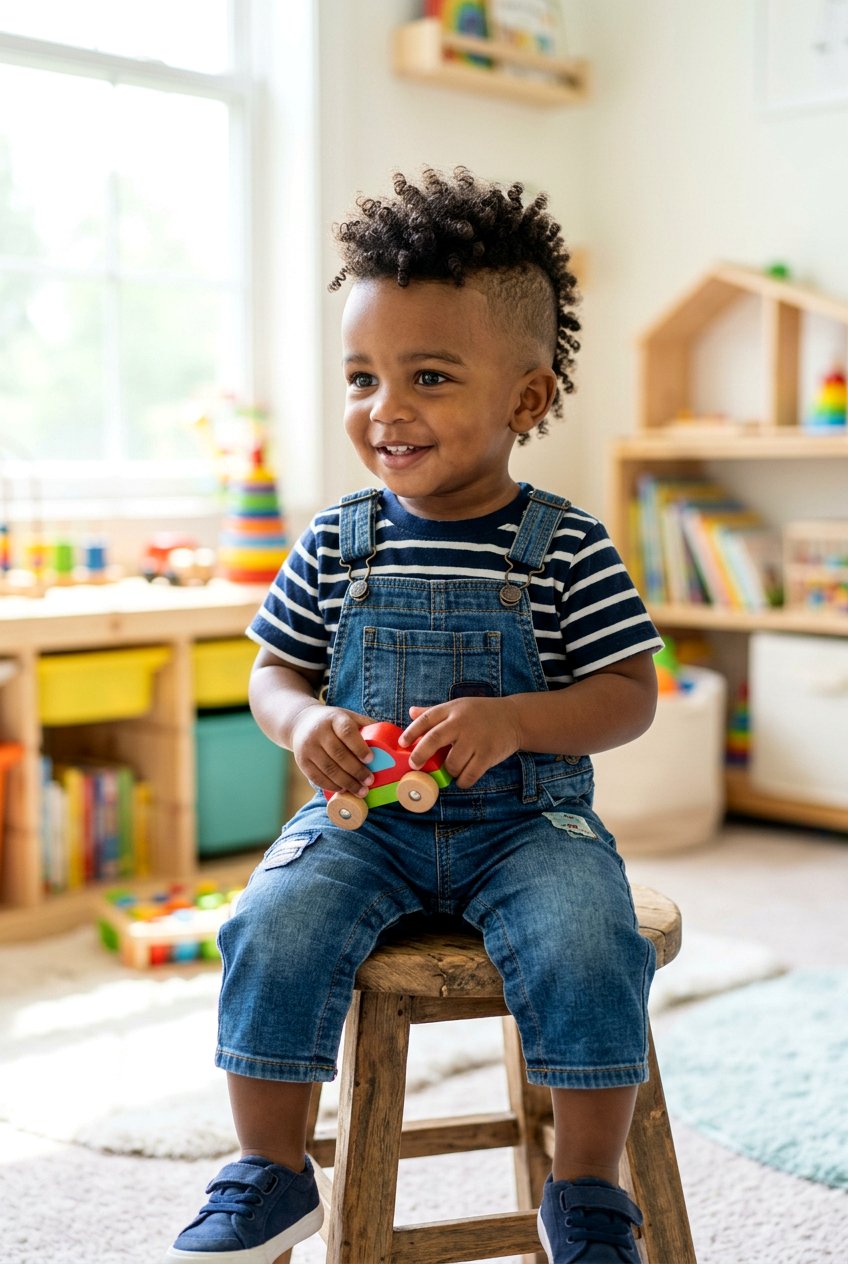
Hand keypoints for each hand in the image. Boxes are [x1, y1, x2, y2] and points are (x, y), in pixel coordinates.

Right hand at [290, 704, 375, 795]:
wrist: (301, 722)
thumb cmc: (333, 722)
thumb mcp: (348, 716)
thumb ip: (365, 725)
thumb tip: (391, 739)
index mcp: (334, 718)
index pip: (346, 732)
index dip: (359, 747)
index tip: (370, 759)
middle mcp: (319, 732)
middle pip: (339, 754)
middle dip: (356, 771)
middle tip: (370, 781)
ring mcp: (308, 747)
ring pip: (329, 769)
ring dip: (347, 782)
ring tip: (361, 791)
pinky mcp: (302, 761)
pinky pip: (317, 777)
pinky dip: (332, 785)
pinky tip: (344, 790)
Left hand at [400, 697, 522, 788]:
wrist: (514, 718)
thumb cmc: (481, 713)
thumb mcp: (457, 706)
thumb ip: (434, 712)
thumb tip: (411, 712)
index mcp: (452, 710)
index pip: (426, 719)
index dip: (411, 732)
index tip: (402, 744)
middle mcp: (461, 723)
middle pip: (433, 740)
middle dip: (420, 755)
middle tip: (415, 764)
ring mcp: (475, 740)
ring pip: (451, 763)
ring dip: (448, 771)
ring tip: (451, 769)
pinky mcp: (488, 755)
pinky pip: (469, 775)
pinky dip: (462, 781)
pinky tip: (462, 778)